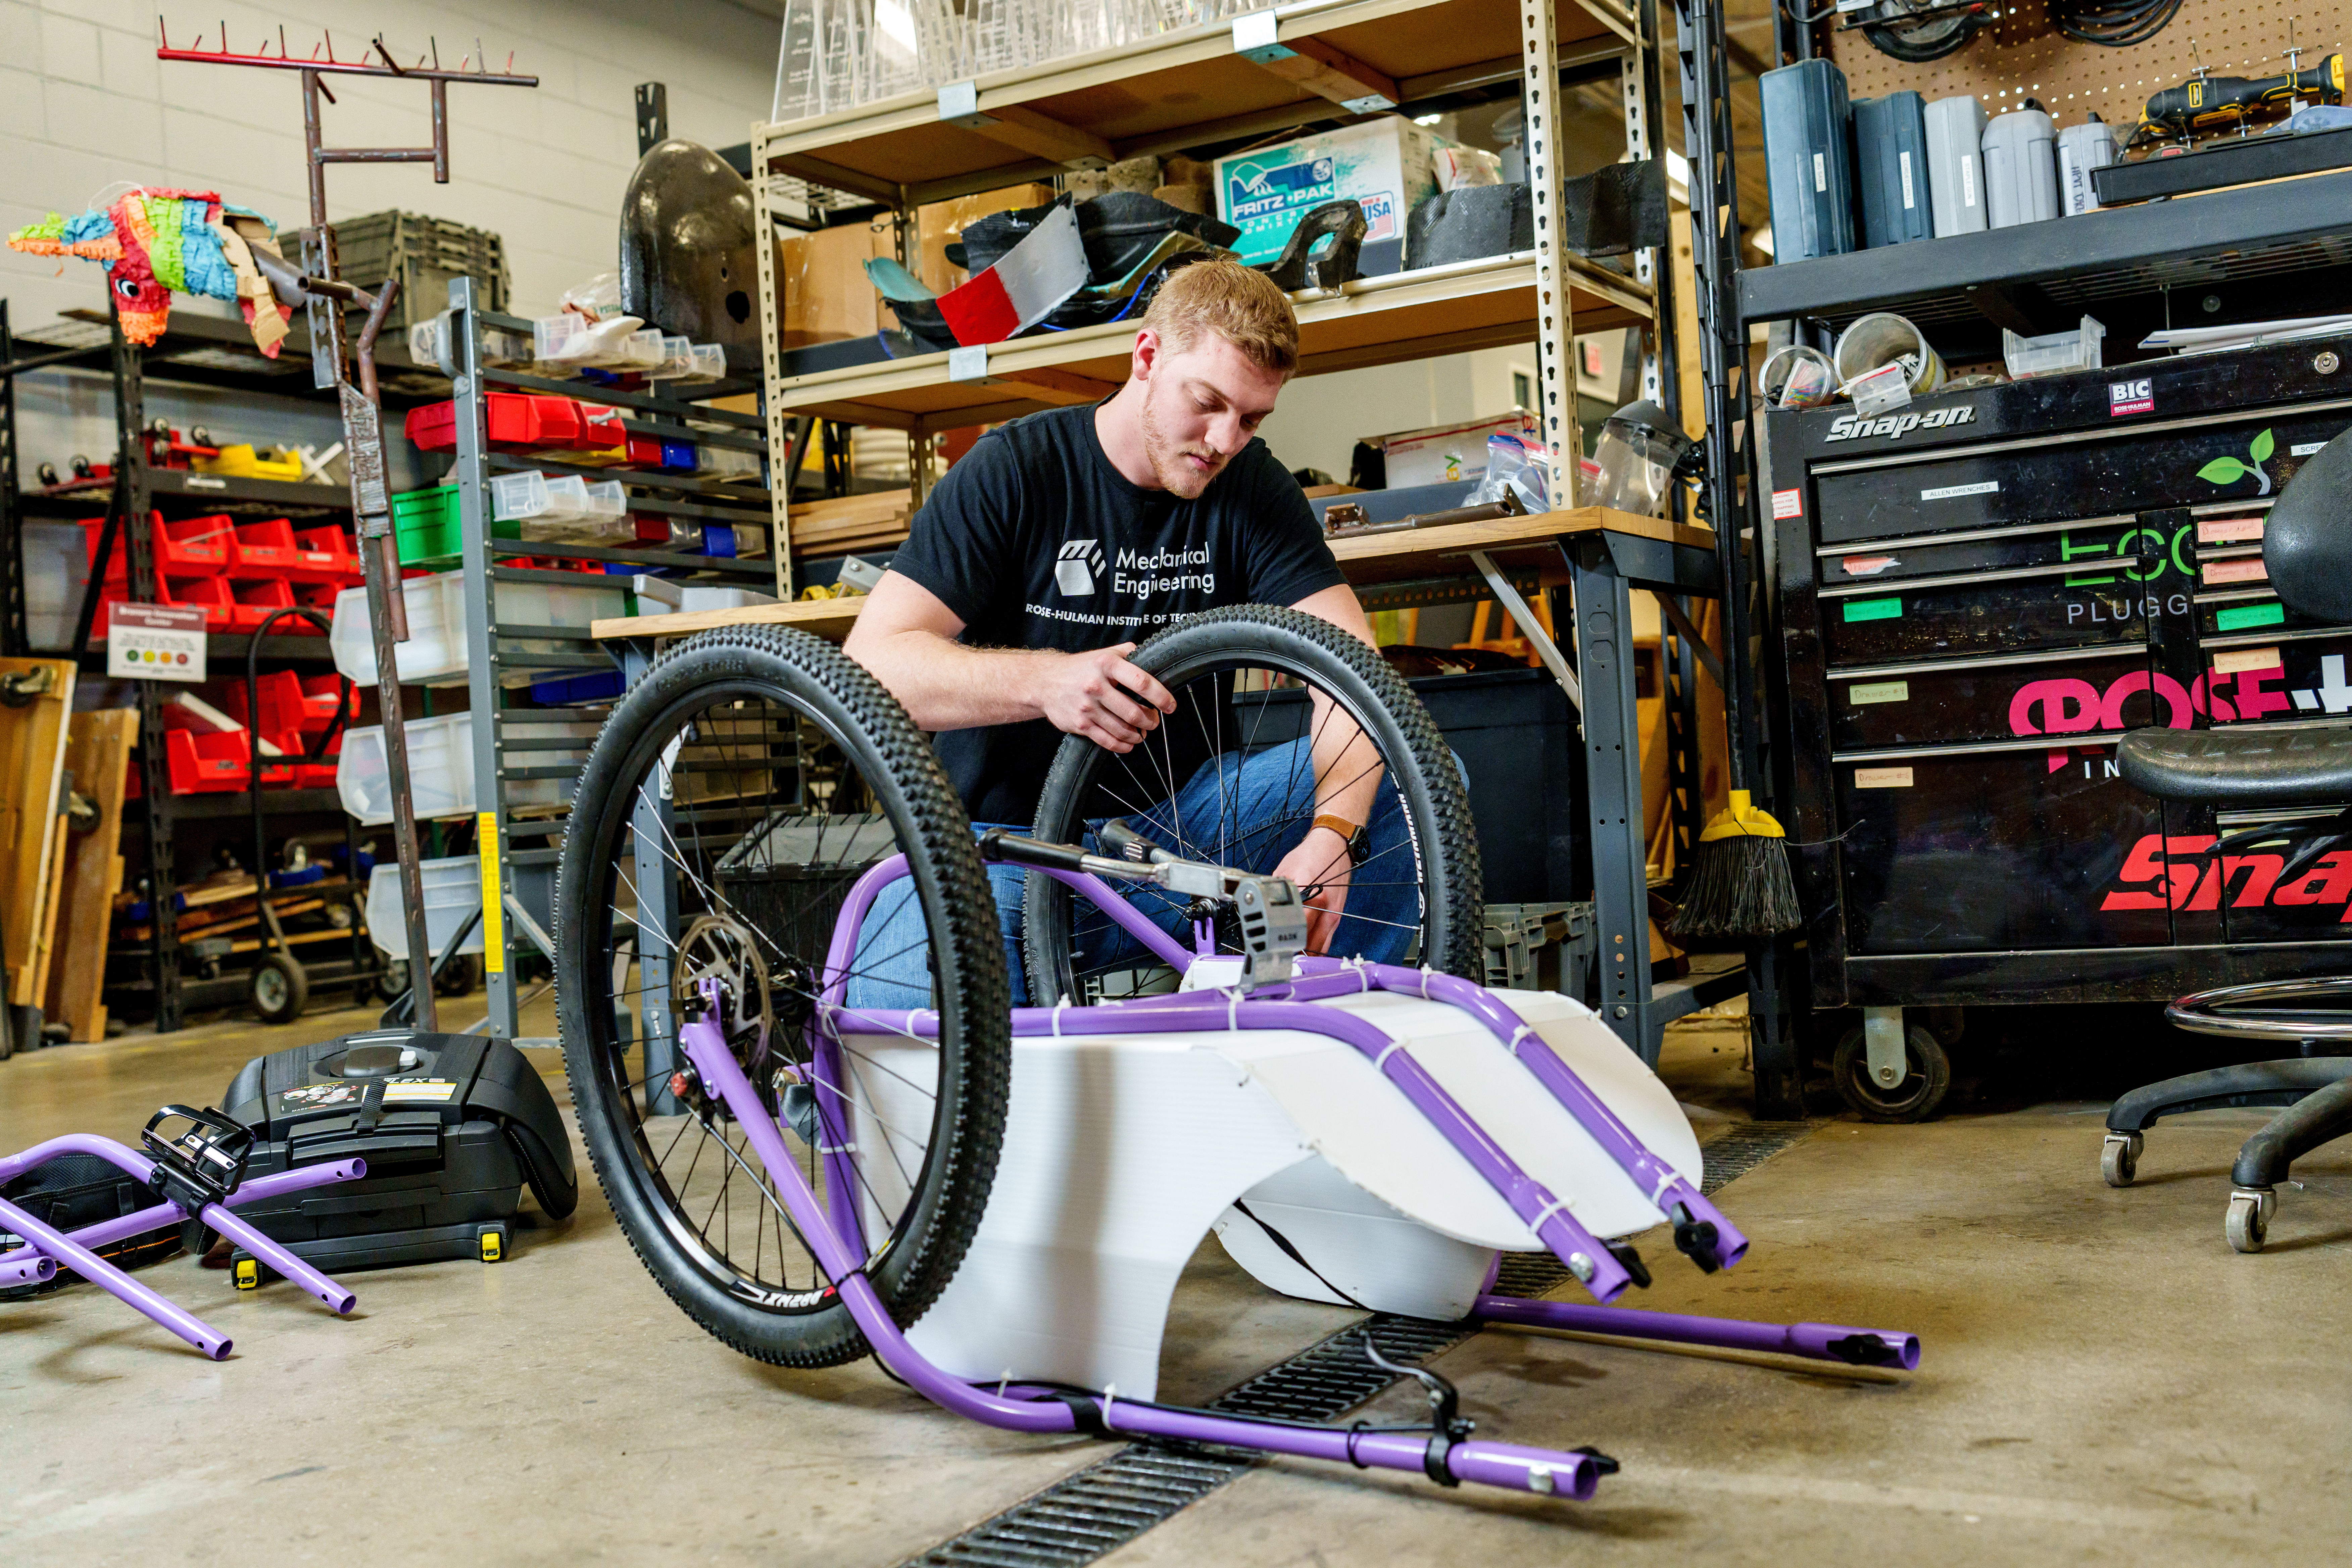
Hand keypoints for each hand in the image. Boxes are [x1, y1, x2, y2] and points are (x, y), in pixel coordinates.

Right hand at [1035, 643, 1175, 752]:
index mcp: (1106, 664)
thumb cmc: (1079, 668)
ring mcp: (1087, 707)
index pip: (1141, 682)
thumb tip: (1153, 656)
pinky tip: (1129, 743)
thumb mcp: (1103, 653)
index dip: (1160, 696)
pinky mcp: (1080, 724)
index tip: (1170, 706)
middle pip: (1133, 712)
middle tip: (1154, 721)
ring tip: (1142, 732)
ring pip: (1122, 729)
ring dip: (1138, 735)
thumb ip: (1127, 653)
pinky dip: (1123, 746)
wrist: (1044, 682)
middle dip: (1150, 720)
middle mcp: (1096, 685)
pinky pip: (1107, 740)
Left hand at [1274, 826, 1352, 953]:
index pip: (1295, 929)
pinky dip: (1317, 944)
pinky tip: (1306, 943)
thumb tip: (1262, 907)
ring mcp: (1334, 913)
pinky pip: (1327, 938)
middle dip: (1294, 951)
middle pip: (1309, 943)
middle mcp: (1324, 908)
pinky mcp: (1338, 915)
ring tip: (1292, 952)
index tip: (1271, 947)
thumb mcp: (1285, 871)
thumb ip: (1276, 892)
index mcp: (1309, 896)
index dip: (1283, 942)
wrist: (1334, 845)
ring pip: (1321, 945)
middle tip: (1280, 953)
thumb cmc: (1310, 855)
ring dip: (1307, 951)